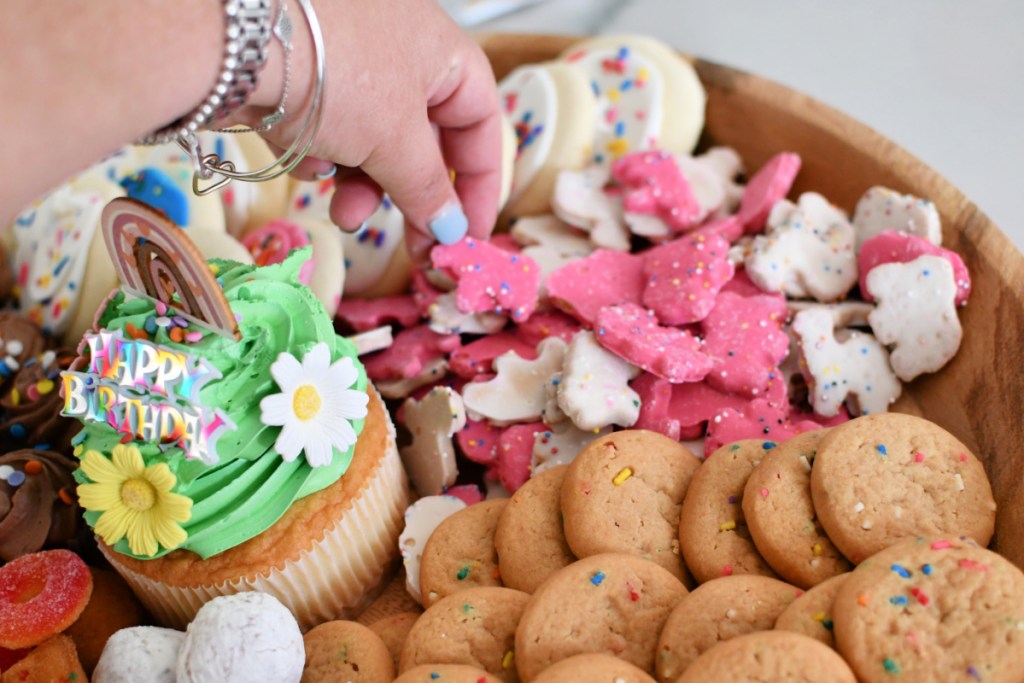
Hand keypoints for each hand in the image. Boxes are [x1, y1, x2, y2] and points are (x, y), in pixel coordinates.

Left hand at [233, 0, 502, 255]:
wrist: (231, 40)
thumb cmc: (336, 69)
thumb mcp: (396, 140)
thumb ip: (429, 190)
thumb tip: (451, 229)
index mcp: (440, 51)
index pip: (480, 121)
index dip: (479, 183)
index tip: (467, 233)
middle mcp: (398, 52)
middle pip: (423, 140)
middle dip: (412, 196)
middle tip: (413, 247)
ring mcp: (346, 65)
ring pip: (372, 144)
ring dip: (362, 186)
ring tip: (343, 213)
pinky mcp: (299, 82)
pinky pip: (327, 133)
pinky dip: (320, 153)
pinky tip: (301, 153)